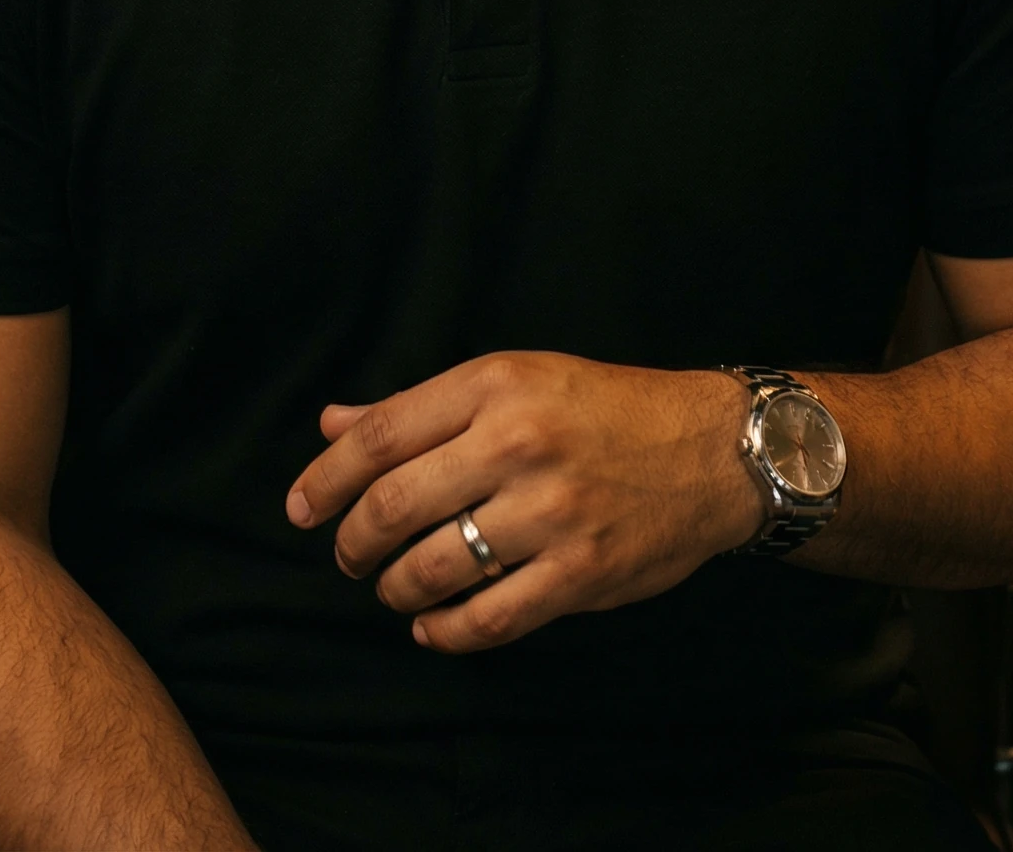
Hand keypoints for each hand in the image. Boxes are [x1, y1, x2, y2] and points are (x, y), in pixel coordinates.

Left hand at [285, 352, 758, 652]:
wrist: (711, 450)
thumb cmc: (603, 408)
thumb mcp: (514, 380)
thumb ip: (420, 408)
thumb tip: (332, 425)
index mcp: (496, 385)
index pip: (381, 435)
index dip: (326, 478)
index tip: (301, 508)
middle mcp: (519, 444)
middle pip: (394, 504)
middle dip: (354, 542)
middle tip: (347, 557)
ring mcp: (551, 512)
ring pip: (434, 566)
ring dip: (396, 588)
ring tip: (393, 588)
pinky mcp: (581, 574)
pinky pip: (489, 618)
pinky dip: (446, 632)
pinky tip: (432, 627)